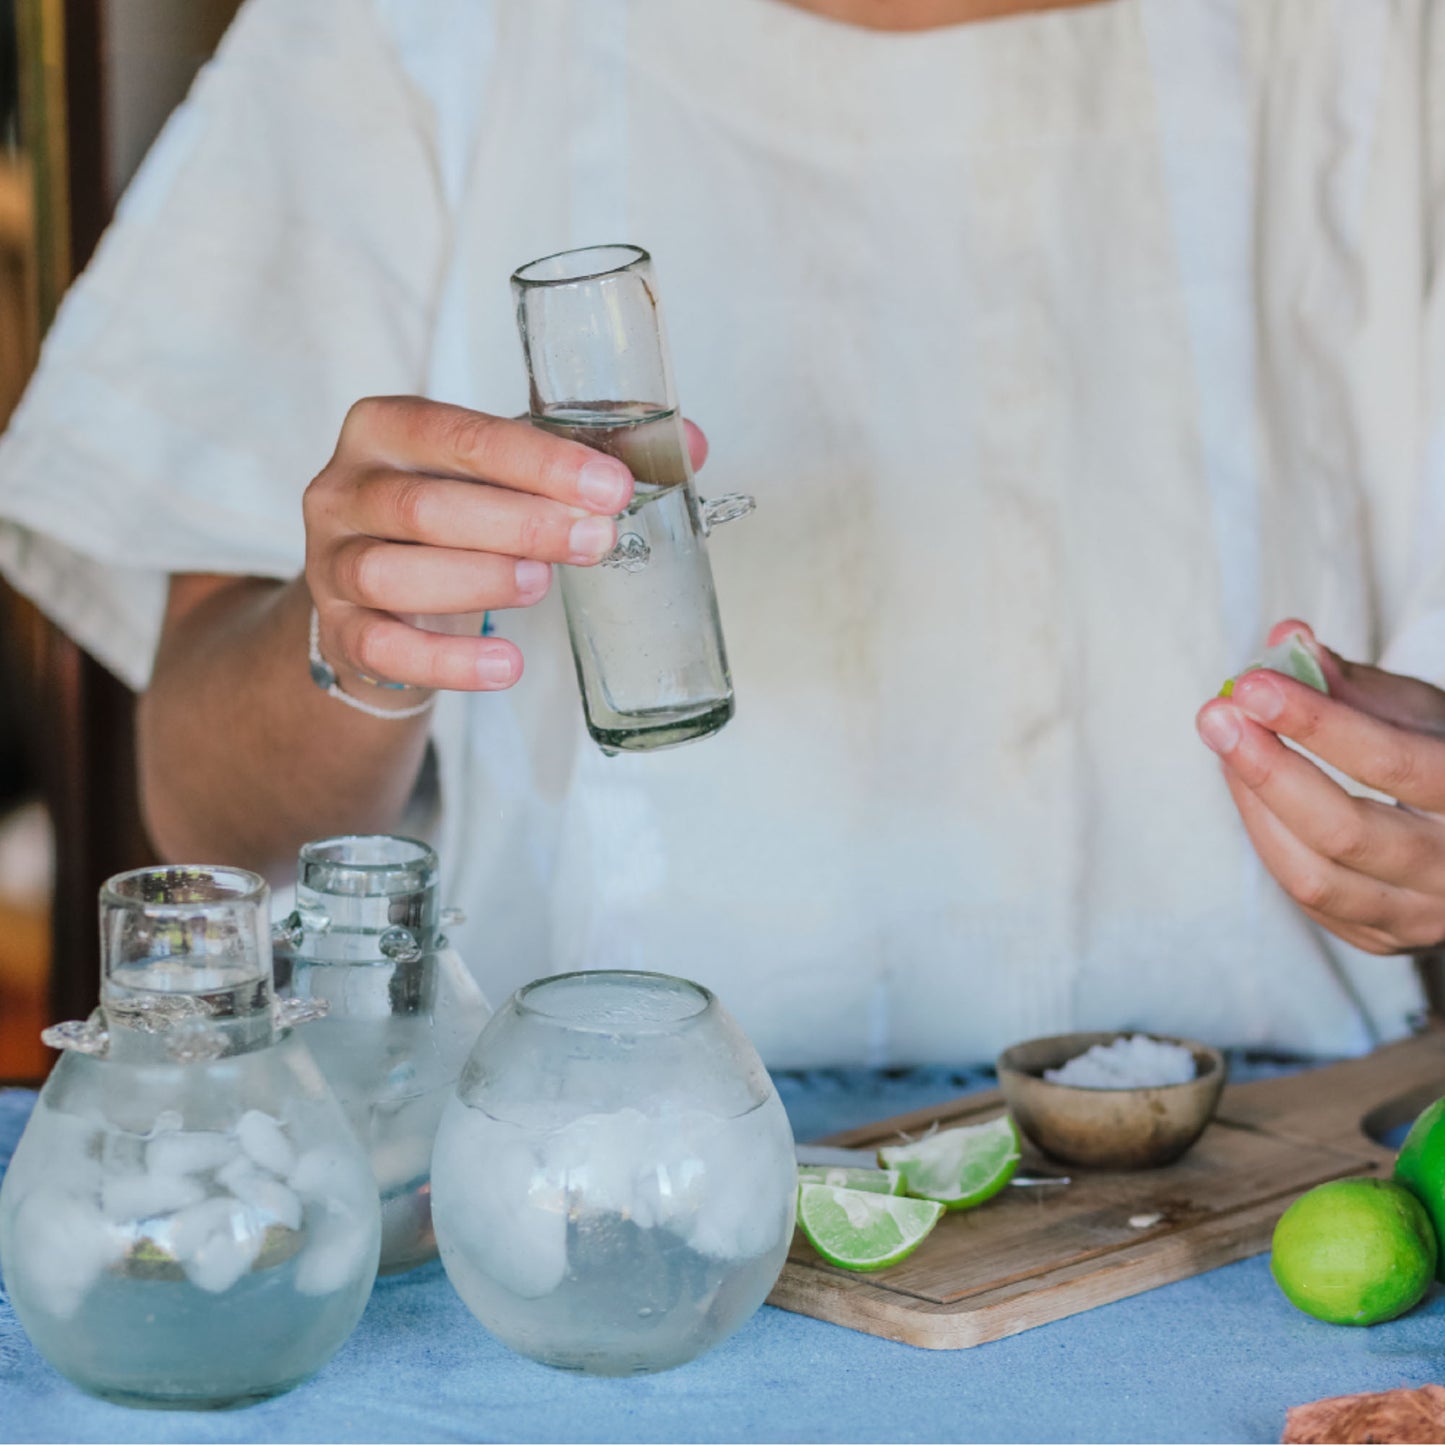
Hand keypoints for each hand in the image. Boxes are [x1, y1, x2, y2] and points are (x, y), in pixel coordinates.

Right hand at [303, 397, 706, 692]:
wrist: (379, 595)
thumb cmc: (454, 517)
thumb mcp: (505, 475)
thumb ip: (588, 455)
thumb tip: (687, 446)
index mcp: (387, 428)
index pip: (460, 433)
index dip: (540, 461)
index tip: (612, 486)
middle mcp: (344, 488)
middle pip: (424, 504)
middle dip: (521, 522)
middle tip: (597, 541)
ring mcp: (330, 563)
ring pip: (392, 572)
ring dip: (479, 580)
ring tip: (542, 585)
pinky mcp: (339, 631)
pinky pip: (385, 648)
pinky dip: (450, 662)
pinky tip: (507, 663)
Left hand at [1196, 619, 1444, 953]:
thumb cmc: (1444, 761)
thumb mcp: (1423, 715)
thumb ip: (1356, 683)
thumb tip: (1285, 638)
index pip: (1394, 766)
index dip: (1318, 723)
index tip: (1253, 685)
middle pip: (1344, 832)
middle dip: (1269, 769)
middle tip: (1216, 715)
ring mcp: (1418, 917)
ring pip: (1312, 876)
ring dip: (1254, 803)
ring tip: (1224, 740)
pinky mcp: (1378, 939)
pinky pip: (1304, 893)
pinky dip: (1265, 833)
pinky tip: (1245, 783)